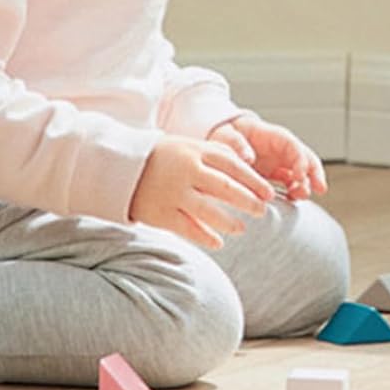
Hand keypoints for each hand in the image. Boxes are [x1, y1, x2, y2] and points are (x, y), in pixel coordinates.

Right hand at [131, 135, 277, 249]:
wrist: (120, 168)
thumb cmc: (163, 156)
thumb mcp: (189, 146)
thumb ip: (216, 155)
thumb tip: (249, 166)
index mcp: (197, 152)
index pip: (234, 166)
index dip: (254, 180)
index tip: (269, 192)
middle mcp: (187, 172)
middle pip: (226, 188)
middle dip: (248, 201)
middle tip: (263, 210)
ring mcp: (173, 194)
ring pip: (209, 211)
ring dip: (229, 222)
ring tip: (242, 228)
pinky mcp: (160, 214)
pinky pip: (187, 229)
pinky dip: (204, 237)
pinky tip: (218, 243)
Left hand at [211, 113, 326, 200]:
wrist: (223, 139)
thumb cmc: (227, 133)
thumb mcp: (227, 134)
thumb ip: (236, 143)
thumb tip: (248, 158)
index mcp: (274, 137)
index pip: (294, 146)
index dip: (301, 160)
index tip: (300, 175)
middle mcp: (282, 150)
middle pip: (306, 159)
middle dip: (315, 173)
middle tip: (319, 188)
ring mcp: (280, 162)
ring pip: (302, 173)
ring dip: (306, 185)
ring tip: (301, 197)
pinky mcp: (275, 174)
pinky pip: (290, 183)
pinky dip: (294, 192)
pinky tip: (292, 199)